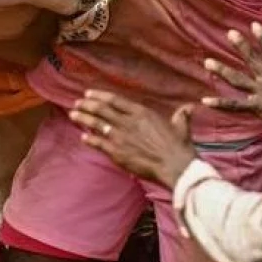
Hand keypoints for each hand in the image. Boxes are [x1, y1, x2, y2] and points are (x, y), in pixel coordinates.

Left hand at [70, 91, 196, 189]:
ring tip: (73, 114)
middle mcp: (128, 122)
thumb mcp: (181, 127)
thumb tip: (189, 108)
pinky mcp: (117, 152)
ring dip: (83, 119)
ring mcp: (121, 137)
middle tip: (77, 103)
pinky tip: (83, 137)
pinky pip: (98, 144)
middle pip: (101, 110)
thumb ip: (181, 116)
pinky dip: (89, 140)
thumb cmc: (180, 148)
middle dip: (87, 105)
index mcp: (141, 113)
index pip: (115, 100)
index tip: (88, 94)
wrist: (176, 167)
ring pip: (96, 124)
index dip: (99, 96)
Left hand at [202, 22, 261, 130]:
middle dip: (241, 46)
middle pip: (252, 60)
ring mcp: (260, 92)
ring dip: (222, 71)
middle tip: (230, 33)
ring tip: (207, 62)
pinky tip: (205, 101)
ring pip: (238, 79)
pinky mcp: (256, 107)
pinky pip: (235, 105)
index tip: (254, 25)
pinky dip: (220, 104)